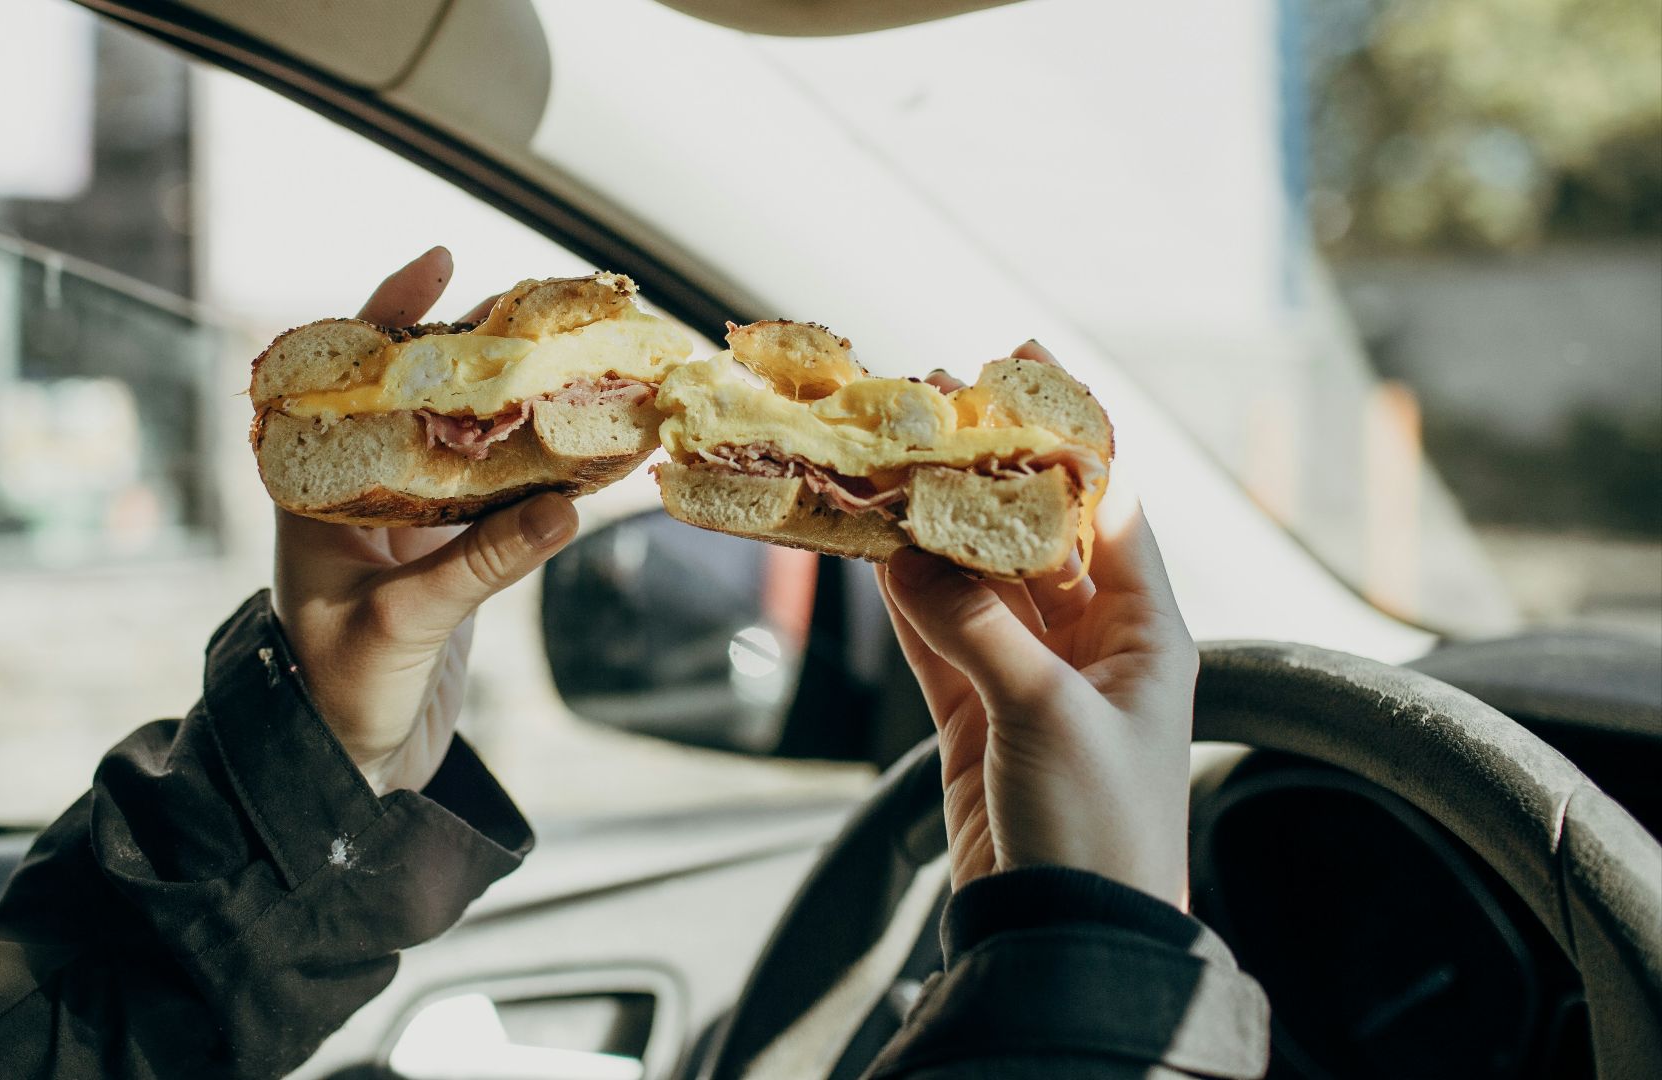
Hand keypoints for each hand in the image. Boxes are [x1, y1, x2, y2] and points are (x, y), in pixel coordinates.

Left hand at [271, 247, 578, 792]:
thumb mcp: (404, 623)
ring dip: (517, 408)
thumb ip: (482, 565)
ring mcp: (408, 522)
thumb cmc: (338, 692)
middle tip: (542, 309)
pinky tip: (587, 449)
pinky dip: (541, 473)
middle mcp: (359, 491)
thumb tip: (567, 510)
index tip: (440, 260)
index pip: (348, 376)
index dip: (391, 312)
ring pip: (467, 442)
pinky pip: (499, 498)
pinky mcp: (450, 558)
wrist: (345, 768)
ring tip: (576, 362)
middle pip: (420, 395)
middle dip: (478, 350)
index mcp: (315, 489)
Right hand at [876, 346, 1197, 904]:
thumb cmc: (1099, 831)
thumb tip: (904, 553)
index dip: (1066, 434)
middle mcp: (1094, 646)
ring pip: (974, 581)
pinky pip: (938, 636)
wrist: (1068, 941)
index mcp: (1147, 634)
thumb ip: (976, 629)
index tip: (1022, 365)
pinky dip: (905, 596)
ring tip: (886, 463)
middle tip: (930, 407)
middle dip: (983, 474)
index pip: (1108, 506)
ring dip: (932, 529)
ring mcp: (1031, 679)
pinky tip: (874, 546)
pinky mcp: (977, 718)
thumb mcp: (1046, 716)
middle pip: (1032, 535)